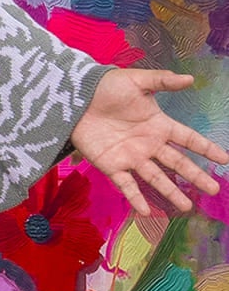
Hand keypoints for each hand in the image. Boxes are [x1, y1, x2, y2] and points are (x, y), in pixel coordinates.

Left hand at [68, 67, 228, 217]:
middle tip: (213, 189)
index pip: (188, 139)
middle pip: (177, 163)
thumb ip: (163, 81)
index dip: (206, 148)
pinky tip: (145, 211)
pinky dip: (135, 198)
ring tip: (187, 206)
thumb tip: (190, 79)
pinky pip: (126, 185)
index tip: (224, 160)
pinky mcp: (111, 166)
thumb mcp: (137, 80)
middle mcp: (149, 145)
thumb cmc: (107, 87)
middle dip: (196, 176)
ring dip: (171, 192)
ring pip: (156, 178)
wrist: (77, 98)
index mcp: (158, 125)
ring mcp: (131, 157)